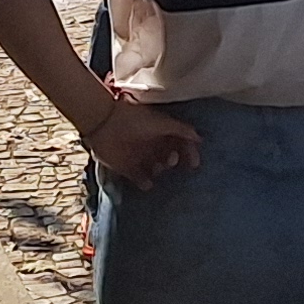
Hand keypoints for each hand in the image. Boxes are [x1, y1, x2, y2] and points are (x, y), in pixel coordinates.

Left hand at [80, 96, 201, 189]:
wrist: (104, 124)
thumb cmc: (134, 119)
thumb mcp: (161, 122)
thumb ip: (181, 130)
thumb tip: (199, 138)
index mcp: (162, 131)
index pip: (181, 143)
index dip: (189, 152)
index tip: (194, 163)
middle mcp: (153, 145)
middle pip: (171, 157)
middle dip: (175, 161)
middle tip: (172, 161)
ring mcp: (141, 157)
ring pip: (158, 170)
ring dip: (161, 171)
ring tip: (158, 166)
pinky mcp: (128, 169)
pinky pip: (142, 181)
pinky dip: (145, 184)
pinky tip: (146, 182)